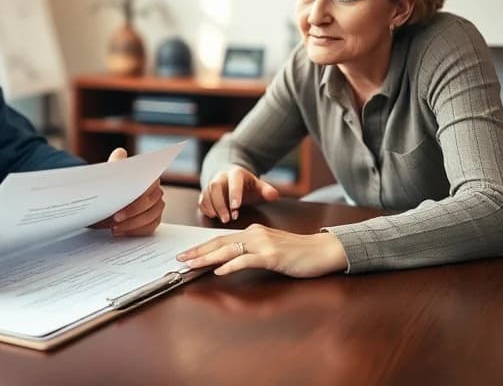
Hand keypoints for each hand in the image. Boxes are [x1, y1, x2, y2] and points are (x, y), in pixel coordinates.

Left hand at [91, 148, 164, 235]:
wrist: (105, 201)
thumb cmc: (109, 185)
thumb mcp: (109, 173)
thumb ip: (116, 163)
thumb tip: (120, 153)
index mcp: (149, 176)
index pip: (149, 185)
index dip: (136, 196)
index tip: (121, 202)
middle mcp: (156, 191)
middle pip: (150, 203)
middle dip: (132, 212)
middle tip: (115, 218)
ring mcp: (157, 207)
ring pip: (151, 217)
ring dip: (132, 224)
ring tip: (115, 227)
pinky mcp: (153, 220)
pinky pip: (150, 228)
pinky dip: (135, 231)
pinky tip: (121, 232)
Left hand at [176, 225, 346, 277]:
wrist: (322, 250)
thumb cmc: (298, 252)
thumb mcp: (270, 248)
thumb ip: (251, 251)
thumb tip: (228, 261)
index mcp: (253, 232)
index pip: (221, 239)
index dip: (202, 247)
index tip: (186, 254)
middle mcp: (255, 234)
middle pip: (219, 242)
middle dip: (197, 251)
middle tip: (180, 259)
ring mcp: (263, 244)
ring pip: (228, 250)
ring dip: (207, 258)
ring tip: (191, 265)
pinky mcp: (272, 256)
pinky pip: (246, 260)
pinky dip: (230, 265)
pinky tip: (219, 271)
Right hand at [199, 165, 279, 222]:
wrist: (231, 176)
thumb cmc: (246, 184)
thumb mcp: (258, 185)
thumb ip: (266, 190)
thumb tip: (273, 195)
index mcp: (235, 173)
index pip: (234, 180)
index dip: (234, 193)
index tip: (236, 207)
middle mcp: (221, 176)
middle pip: (215, 186)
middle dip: (220, 204)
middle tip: (228, 219)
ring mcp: (211, 184)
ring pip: (206, 193)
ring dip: (212, 208)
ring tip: (223, 219)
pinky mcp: (205, 193)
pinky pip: (201, 200)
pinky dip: (205, 209)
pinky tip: (213, 216)